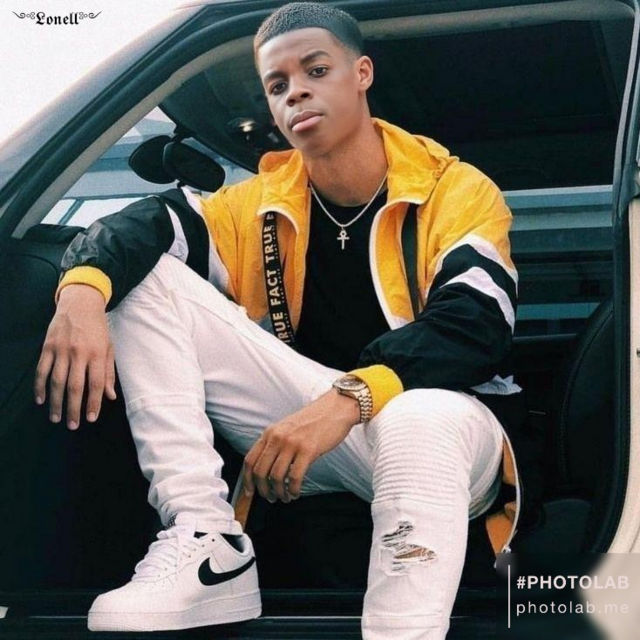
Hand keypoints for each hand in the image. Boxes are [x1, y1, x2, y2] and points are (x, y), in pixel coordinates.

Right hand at [34, 284, 116, 429]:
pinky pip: (42, 370)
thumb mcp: (109, 348)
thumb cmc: (98, 328)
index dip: (93, 403)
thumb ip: (109, 372)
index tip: (91, 418)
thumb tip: (111, 396)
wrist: (80, 303)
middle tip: (73, 425)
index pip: (96, 384)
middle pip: (75, 386)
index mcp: (97, 354)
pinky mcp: (47, 346)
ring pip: (56, 381)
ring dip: (56, 402)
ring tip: (56, 418)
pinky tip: (41, 399)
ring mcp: (61, 349)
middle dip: (73, 408)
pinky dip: (40, 386)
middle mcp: (79, 353)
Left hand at [242, 388, 359, 502]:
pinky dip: (293, 490)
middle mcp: (278, 437)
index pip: (250, 460)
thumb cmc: (314, 420)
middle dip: (263, 490)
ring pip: (276, 477)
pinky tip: (296, 492)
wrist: (336, 408)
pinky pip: (295, 477)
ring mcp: (292, 443)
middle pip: (260, 471)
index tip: (249, 492)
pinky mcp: (308, 450)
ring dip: (279, 492)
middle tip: (271, 498)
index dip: (247, 480)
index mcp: (270, 432)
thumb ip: (275, 443)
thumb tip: (267, 468)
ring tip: (286, 497)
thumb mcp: (287, 428)